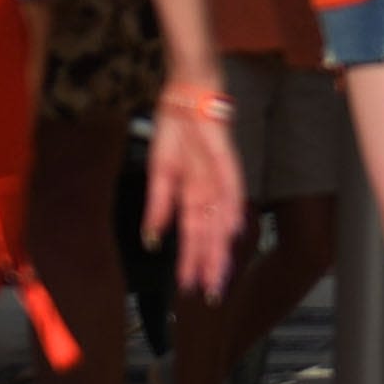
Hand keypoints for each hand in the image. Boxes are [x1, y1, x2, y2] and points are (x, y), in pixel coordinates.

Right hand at [142, 92, 246, 299]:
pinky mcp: (225, 154)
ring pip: (222, 216)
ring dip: (220, 245)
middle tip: (211, 293)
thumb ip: (158, 205)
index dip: (191, 260)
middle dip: (210, 263)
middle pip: (211, 232)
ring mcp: (219, 173)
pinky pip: (231, 183)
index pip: (193, 234)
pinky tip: (233, 226)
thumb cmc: (175, 127)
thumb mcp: (160, 170)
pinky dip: (232, 205)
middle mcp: (209, 188)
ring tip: (218, 272)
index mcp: (192, 193)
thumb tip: (151, 239)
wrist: (185, 90)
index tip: (190, 288)